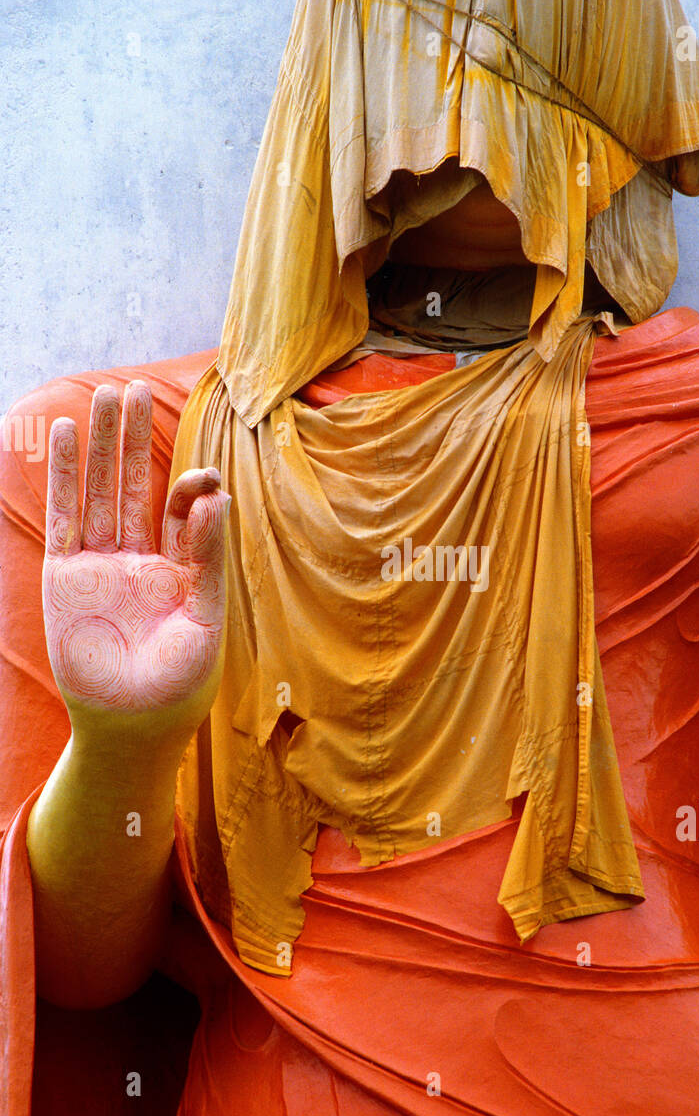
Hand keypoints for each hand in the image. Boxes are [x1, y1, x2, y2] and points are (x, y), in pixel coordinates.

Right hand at [43, 381, 229, 744]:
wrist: (134, 725)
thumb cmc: (181, 683)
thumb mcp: (208, 617)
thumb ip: (210, 557)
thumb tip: (219, 496)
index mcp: (179, 569)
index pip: (182, 510)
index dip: (191, 486)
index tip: (203, 479)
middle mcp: (138, 560)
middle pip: (133, 485)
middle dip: (134, 439)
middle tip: (134, 389)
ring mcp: (100, 566)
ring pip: (97, 491)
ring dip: (99, 445)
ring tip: (104, 395)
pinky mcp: (66, 576)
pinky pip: (63, 517)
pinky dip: (62, 476)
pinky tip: (62, 435)